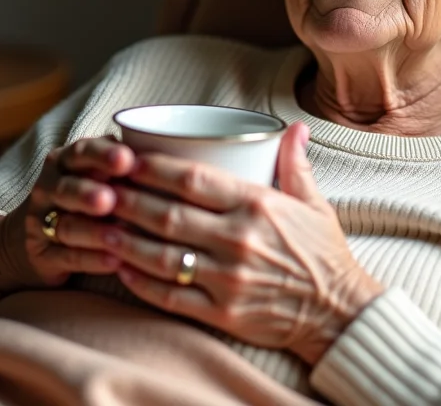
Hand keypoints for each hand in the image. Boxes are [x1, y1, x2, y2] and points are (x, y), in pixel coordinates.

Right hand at [0, 136, 134, 292]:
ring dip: (91, 230)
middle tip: (110, 199)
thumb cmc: (87, 196)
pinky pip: (66, 257)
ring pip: (65, 225)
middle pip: (66, 188)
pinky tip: (114, 261)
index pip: (81, 152)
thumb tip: (170, 147)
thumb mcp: (101, 173)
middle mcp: (47, 188)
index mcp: (64, 161)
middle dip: (88, 193)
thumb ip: (125, 162)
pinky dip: (91, 259)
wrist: (38, 238)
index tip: (127, 159)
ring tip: (116, 234)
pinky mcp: (42, 255)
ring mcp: (40, 222)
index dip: (103, 155)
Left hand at [104, 123, 382, 364]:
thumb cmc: (323, 255)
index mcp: (258, 205)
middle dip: (127, 199)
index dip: (153, 168)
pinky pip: (170, 296)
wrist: (338, 313)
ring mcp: (227, 279)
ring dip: (125, 240)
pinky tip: (122, 268)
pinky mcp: (221, 313)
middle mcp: (238, 240)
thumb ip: (295, 163)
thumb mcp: (315, 204)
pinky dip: (141, 283)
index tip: (129, 159)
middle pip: (167, 214)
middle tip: (101, 188)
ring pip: (161, 256)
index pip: (192, 179)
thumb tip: (293, 126)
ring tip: (101, 226)